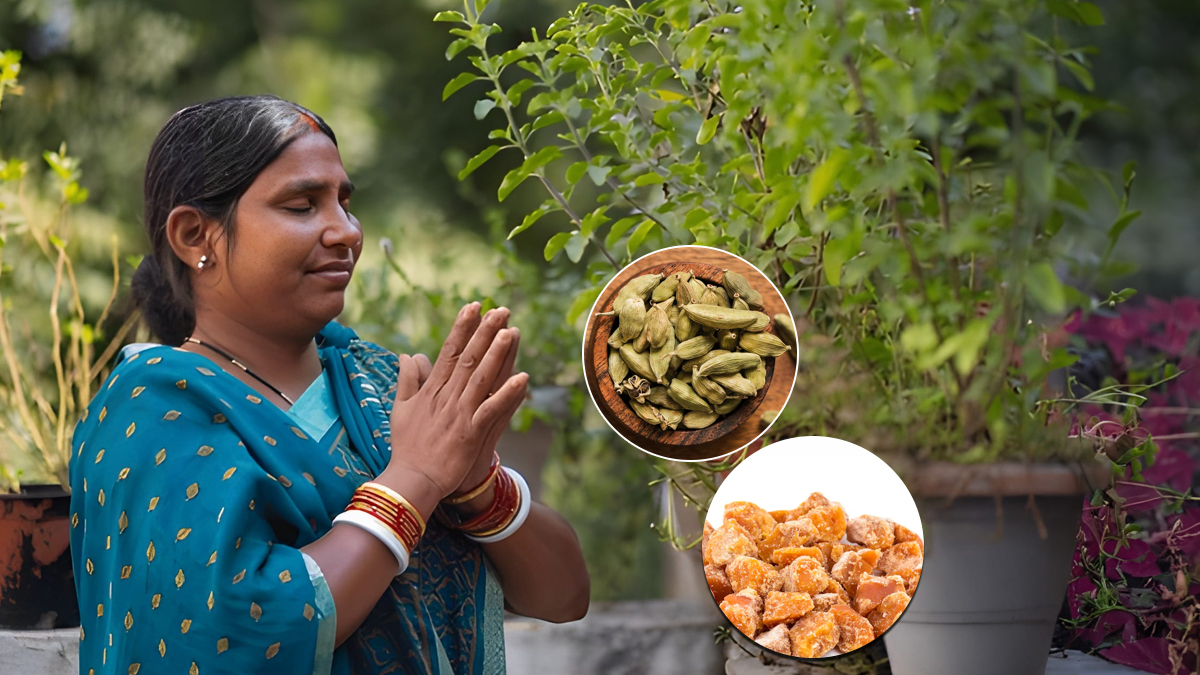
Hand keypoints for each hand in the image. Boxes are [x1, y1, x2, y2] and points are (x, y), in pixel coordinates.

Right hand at [384, 303, 527, 500]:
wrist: (411, 480)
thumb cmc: (407, 447)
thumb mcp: (401, 409)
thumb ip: (407, 380)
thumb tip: (407, 355)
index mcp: (431, 390)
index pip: (449, 352)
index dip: (462, 328)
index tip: (473, 307)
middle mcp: (446, 397)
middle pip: (468, 359)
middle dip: (485, 332)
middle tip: (500, 310)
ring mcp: (459, 414)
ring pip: (481, 378)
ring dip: (497, 355)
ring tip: (511, 332)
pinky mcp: (470, 433)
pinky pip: (492, 410)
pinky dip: (507, 394)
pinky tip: (523, 379)